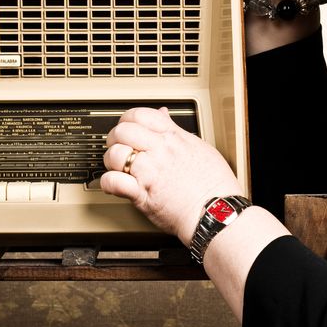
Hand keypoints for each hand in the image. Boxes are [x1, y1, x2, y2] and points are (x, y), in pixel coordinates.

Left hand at [101, 107, 243, 243]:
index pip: (141, 114)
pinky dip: (108, 183)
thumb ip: (177, 130)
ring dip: (110, 160)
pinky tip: (114, 184)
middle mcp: (159, 151)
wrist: (217, 212)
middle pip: (123, 131)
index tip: (127, 127)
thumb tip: (164, 115)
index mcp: (173, 137)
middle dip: (115, 138)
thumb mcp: (200, 147)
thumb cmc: (215, 185)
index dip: (127, 119)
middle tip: (118, 146)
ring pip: (115, 154)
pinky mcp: (143, 195)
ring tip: (116, 167)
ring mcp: (150, 172)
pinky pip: (114, 182)